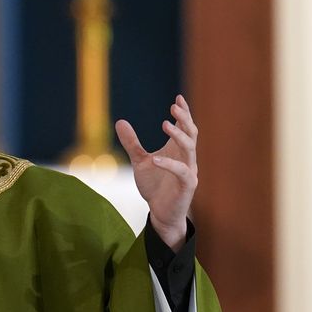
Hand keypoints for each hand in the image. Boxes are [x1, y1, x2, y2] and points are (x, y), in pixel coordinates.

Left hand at [115, 95, 198, 250]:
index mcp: (178, 150)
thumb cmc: (155, 186)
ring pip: (190, 148)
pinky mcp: (187, 185)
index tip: (178, 98)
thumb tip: (120, 121)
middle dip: (184, 118)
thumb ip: (132, 143)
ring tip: (165, 124)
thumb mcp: (139, 161)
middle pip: (191, 133)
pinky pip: (181, 171)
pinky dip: (169, 163)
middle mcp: (187, 158)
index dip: (183, 113)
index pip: (184, 127)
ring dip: (179, 135)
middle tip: (174, 106)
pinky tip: (155, 158)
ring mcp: (189, 171)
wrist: (161, 214)